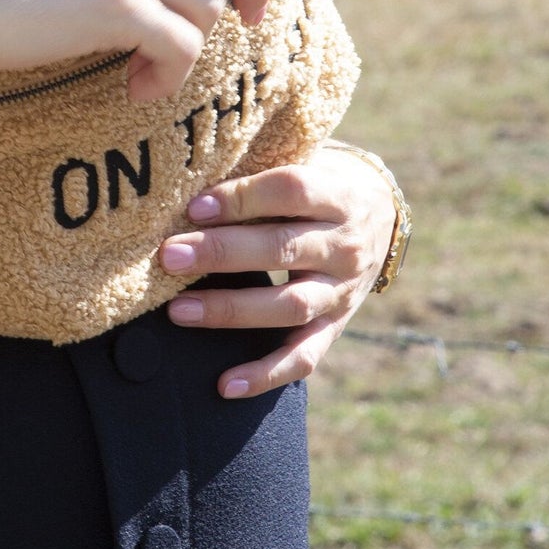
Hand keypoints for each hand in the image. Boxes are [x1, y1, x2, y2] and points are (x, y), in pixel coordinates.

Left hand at [156, 145, 399, 397]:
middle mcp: (345, 246)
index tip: (194, 207)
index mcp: (339, 196)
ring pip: (288, 305)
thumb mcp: (306, 164)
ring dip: (231, 309)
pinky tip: (225, 385)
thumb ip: (260, 173)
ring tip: (178, 310)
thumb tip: (189, 184)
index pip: (291, 191)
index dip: (242, 198)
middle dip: (221, 253)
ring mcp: (341, 292)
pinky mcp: (334, 328)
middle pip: (282, 248)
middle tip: (170, 256)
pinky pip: (303, 357)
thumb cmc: (317, 187)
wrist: (379, 219)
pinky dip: (265, 374)